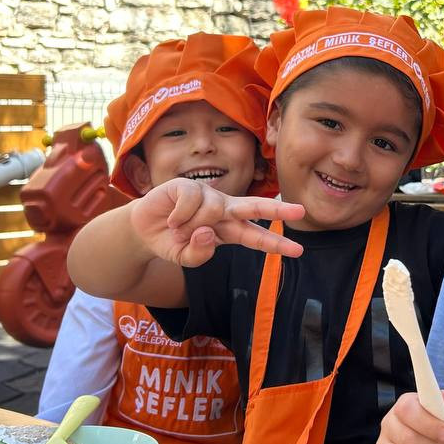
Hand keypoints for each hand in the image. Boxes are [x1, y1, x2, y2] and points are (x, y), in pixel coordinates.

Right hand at [129, 177, 305, 266]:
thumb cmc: (171, 242)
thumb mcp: (185, 258)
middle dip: (277, 210)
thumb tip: (208, 231)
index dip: (276, 244)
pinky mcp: (189, 185)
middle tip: (300, 212)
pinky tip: (172, 217)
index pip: (255, 237)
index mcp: (228, 229)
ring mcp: (207, 195)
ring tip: (178, 229)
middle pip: (254, 207)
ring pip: (211, 212)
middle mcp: (223, 210)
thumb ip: (199, 253)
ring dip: (190, 227)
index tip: (298, 250)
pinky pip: (192, 201)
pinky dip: (180, 215)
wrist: (143, 229)